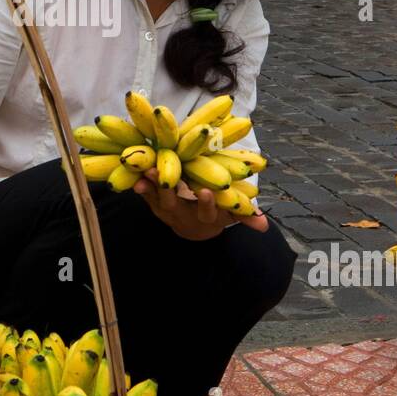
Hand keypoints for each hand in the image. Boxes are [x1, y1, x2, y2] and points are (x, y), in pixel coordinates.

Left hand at [133, 167, 268, 241]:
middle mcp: (181, 215)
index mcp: (204, 217)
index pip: (206, 212)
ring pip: (154, 196)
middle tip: (161, 175)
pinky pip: (143, 191)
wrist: (192, 228)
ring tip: (143, 169)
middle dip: (166, 190)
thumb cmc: (216, 212)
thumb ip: (245, 215)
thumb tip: (264, 226)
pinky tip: (132, 168)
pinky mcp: (152, 202)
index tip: (206, 191)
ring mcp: (164, 209)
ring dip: (148, 183)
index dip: (206, 203)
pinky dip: (137, 180)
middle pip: (171, 204)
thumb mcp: (231, 215)